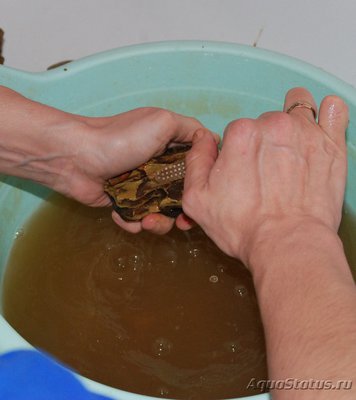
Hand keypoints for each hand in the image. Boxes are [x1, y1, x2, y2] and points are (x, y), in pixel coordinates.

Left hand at [58, 107, 203, 233]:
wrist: (77, 159)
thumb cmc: (121, 138)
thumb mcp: (162, 122)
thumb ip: (190, 128)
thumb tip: (212, 140)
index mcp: (170, 148)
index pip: (196, 168)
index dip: (204, 183)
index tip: (207, 197)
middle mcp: (159, 168)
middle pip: (182, 196)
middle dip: (184, 212)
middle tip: (183, 224)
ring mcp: (141, 187)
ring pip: (161, 213)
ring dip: (158, 223)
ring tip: (146, 222)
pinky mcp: (124, 202)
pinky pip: (137, 219)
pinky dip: (133, 222)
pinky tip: (124, 217)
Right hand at [183, 88, 348, 264]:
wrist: (287, 245)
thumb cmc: (246, 226)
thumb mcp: (197, 198)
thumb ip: (196, 160)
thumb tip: (202, 139)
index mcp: (241, 134)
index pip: (237, 130)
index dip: (237, 151)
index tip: (242, 170)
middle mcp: (274, 126)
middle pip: (265, 122)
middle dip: (264, 140)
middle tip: (266, 170)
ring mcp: (306, 133)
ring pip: (297, 110)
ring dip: (292, 122)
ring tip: (291, 147)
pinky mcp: (331, 146)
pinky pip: (334, 112)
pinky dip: (327, 113)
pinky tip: (322, 122)